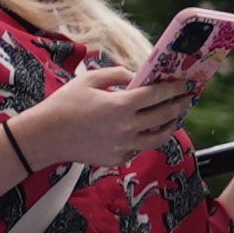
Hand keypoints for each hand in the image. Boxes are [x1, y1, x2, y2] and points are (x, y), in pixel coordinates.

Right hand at [12, 51, 203, 167]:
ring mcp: (123, 146)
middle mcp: (127, 127)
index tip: (186, 83)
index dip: (175, 88)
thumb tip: (137, 75)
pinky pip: (139, 148)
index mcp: (120, 105)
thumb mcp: (89, 80)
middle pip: (164, 116)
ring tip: (174, 117)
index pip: (158, 95)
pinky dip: (145, 138)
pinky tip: (146, 130)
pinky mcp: (117, 158)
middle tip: (188, 98)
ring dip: (170, 126)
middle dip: (180, 105)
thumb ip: (117, 74)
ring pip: (158, 138)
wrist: (45, 136)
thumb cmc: (64, 104)